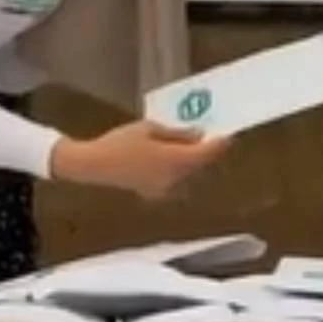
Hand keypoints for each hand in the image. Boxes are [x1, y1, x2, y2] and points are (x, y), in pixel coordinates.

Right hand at [50, 120, 229, 200]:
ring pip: (188, 173)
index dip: (219, 145)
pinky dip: (178, 168)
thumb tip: (199, 135)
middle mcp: (174, 178)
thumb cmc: (120, 142)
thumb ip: (177, 134)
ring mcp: (165, 188)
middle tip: (211, 136)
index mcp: (174, 160)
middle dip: (206, 151)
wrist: (94, 166)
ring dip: (192, 160)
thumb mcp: (150, 129)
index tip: (228, 135)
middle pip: (199, 165)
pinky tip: (171, 156)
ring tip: (191, 143)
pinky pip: (175, 179)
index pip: (206, 154)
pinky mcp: (155, 192)